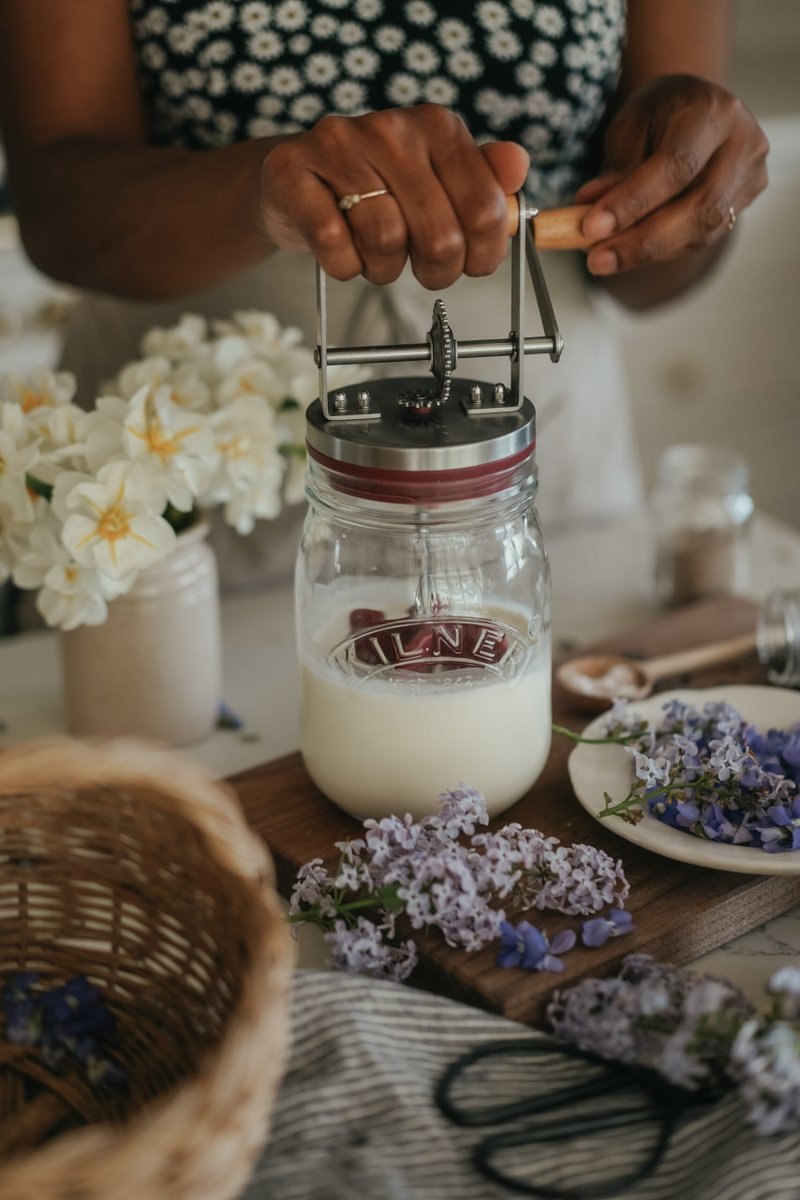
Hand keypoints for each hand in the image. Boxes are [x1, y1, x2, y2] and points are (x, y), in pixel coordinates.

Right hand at [259, 105, 528, 289]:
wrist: (295, 180)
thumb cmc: (373, 188)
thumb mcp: (437, 180)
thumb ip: (483, 180)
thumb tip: (518, 167)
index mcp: (437, 127)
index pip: (485, 209)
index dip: (483, 255)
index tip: (469, 264)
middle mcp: (390, 128)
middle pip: (439, 234)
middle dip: (436, 270)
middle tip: (422, 269)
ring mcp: (338, 146)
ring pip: (385, 240)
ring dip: (384, 269)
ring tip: (377, 258)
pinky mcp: (293, 172)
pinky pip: (333, 244)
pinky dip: (343, 265)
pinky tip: (343, 253)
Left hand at [575, 75, 769, 275]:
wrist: (696, 111)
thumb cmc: (660, 114)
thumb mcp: (630, 126)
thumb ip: (615, 169)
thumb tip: (587, 210)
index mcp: (713, 112)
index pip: (676, 165)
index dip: (633, 202)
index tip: (590, 228)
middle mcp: (743, 144)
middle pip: (699, 208)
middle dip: (642, 241)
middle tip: (596, 260)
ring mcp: (750, 176)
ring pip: (702, 232)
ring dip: (648, 252)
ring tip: (605, 258)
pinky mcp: (744, 203)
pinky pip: (701, 238)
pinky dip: (661, 249)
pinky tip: (631, 249)